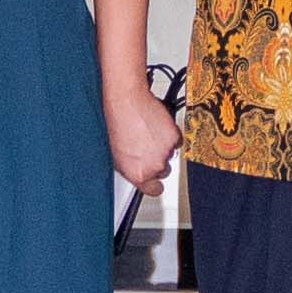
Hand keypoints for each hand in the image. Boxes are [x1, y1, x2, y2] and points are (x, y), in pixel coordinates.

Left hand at [102, 71, 180, 190]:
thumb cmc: (115, 124)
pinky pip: (176, 141)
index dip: (154, 185)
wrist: (125, 101)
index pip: (154, 190)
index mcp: (137, 174)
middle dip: (156, 162)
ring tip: (147, 134)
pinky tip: (155, 127)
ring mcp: (166, 151)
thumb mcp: (115, 155)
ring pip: (170, 155)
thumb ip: (130, 169)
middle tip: (145, 148)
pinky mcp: (174, 136)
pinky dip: (169, 135)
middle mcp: (154, 166)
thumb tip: (134, 173)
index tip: (154, 182)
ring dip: (162, 147)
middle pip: (162, 171)